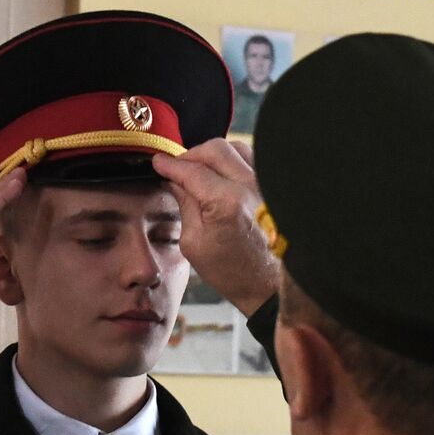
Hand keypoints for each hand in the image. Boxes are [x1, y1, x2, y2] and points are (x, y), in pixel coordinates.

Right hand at [152, 139, 280, 316]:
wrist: (269, 286)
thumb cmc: (233, 272)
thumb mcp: (193, 244)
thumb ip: (185, 205)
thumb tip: (175, 181)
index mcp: (227, 203)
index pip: (192, 171)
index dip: (171, 164)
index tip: (159, 162)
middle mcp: (250, 187)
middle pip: (214, 150)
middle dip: (191, 155)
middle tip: (178, 168)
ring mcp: (267, 185)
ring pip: (236, 148)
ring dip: (213, 155)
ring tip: (200, 171)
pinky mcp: (275, 188)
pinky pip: (252, 160)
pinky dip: (234, 160)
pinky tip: (223, 175)